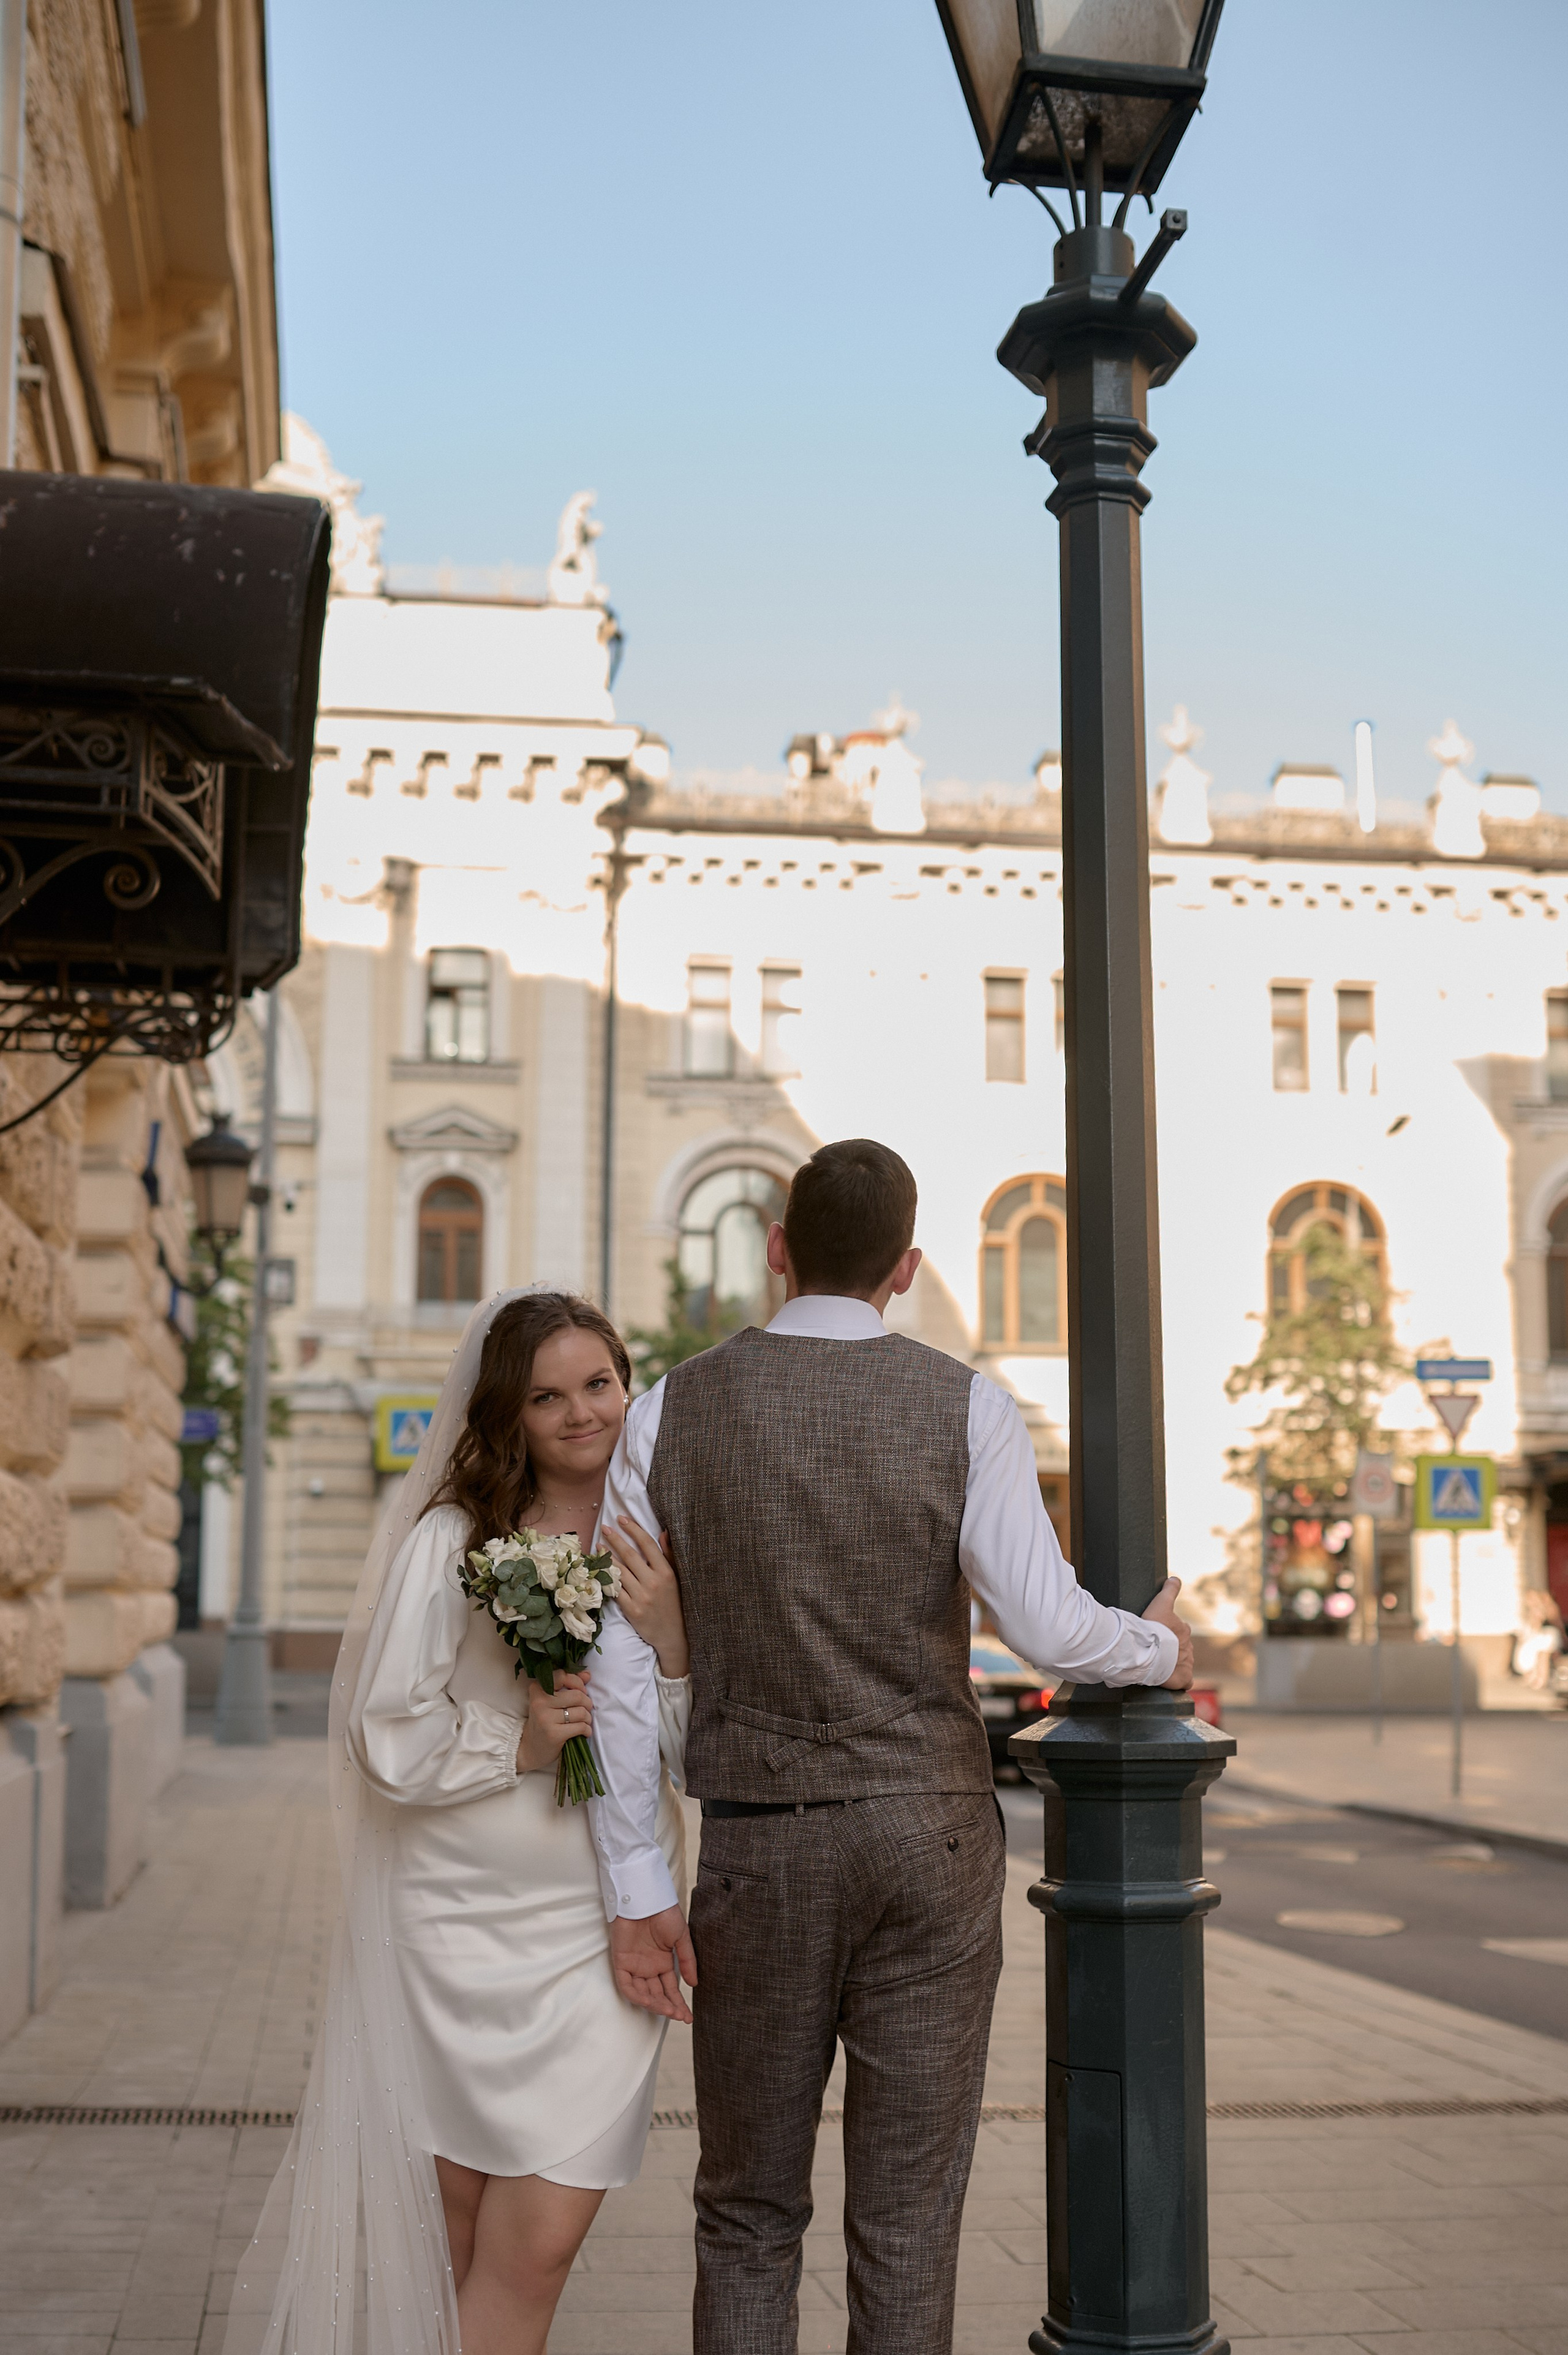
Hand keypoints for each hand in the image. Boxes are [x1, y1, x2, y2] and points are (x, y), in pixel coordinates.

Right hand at [516, 1671, 592, 1775]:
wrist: (530, 1749)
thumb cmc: (544, 1721)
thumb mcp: (551, 1701)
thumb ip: (568, 1684)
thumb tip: (587, 1674)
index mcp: (537, 1689)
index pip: (563, 1675)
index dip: (577, 1682)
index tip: (581, 1691)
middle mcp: (539, 1702)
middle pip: (577, 1695)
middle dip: (587, 1703)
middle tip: (584, 1709)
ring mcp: (545, 1718)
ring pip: (581, 1711)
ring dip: (588, 1718)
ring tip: (583, 1721)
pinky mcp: (553, 1734)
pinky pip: (581, 1727)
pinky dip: (587, 1730)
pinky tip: (583, 1731)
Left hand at [605, 1516, 689, 1678]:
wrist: (674, 1634)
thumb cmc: (675, 1603)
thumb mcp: (678, 1578)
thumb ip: (669, 1554)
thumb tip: (663, 1531)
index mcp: (667, 1572)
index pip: (648, 1544)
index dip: (634, 1529)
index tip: (622, 1518)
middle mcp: (654, 1582)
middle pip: (630, 1555)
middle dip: (615, 1539)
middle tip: (605, 1527)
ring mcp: (642, 1596)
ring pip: (619, 1571)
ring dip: (606, 1557)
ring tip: (598, 1546)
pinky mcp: (631, 1609)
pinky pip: (615, 1590)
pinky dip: (606, 1578)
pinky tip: (599, 1570)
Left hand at [609, 1906, 697, 2023]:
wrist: (647, 1896)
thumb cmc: (664, 1912)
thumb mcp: (681, 1937)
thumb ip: (687, 1961)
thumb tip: (694, 1984)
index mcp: (662, 1962)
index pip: (670, 1989)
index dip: (678, 2003)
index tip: (688, 2017)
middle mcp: (648, 1967)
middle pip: (657, 1995)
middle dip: (668, 2007)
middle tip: (680, 2016)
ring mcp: (634, 1965)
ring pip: (642, 1993)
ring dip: (655, 2004)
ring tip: (669, 2010)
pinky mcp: (621, 1961)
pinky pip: (627, 1985)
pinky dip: (637, 1995)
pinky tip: (651, 2001)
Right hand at [1141, 1576, 1193, 1690]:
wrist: (1149, 1651)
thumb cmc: (1153, 1627)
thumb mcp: (1160, 1602)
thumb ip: (1170, 1590)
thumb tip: (1175, 1578)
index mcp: (1183, 1630)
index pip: (1178, 1630)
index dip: (1168, 1632)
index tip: (1157, 1634)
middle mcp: (1188, 1646)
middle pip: (1181, 1647)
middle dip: (1172, 1648)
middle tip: (1156, 1650)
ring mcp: (1187, 1663)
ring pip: (1182, 1662)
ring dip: (1174, 1663)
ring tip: (1159, 1665)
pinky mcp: (1184, 1677)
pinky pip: (1186, 1680)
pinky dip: (1182, 1680)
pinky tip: (1173, 1680)